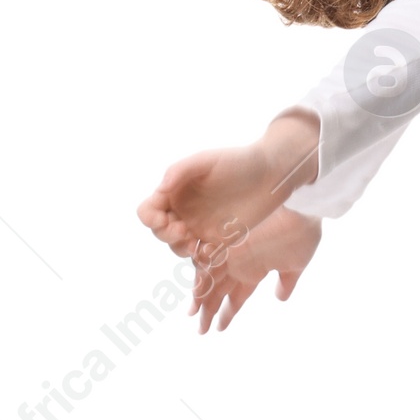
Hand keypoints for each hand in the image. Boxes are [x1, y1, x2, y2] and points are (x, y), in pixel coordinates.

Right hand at [137, 113, 319, 263]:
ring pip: (177, 248)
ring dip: (181, 249)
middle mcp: (183, 211)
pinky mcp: (220, 241)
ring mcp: (200, 227)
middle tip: (186, 232)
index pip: (147, 211)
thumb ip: (180, 171)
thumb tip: (160, 189)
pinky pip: (202, 257)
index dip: (150, 219)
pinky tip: (213, 252)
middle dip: (167, 236)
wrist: (272, 174)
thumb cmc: (239, 161)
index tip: (165, 220)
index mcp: (175, 191)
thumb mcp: (207, 160)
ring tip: (197, 245)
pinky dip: (201, 258)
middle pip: (159, 233)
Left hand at [189, 207, 321, 332]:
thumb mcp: (297, 262)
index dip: (228, 312)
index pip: (237, 297)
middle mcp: (240, 264)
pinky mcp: (228, 239)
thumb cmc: (303, 229)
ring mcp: (232, 252)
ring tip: (195, 316)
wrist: (303, 204)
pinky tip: (197, 292)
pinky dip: (202, 276)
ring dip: (202, 299)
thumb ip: (287, 280)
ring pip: (210, 280)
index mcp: (255, 270)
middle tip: (201, 329)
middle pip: (219, 292)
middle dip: (209, 311)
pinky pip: (209, 260)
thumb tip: (280, 298)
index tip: (218, 328)